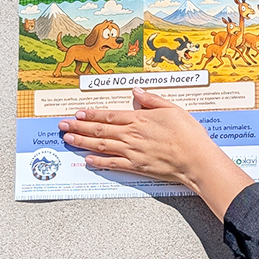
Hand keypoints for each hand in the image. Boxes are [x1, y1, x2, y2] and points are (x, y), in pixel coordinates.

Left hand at [58, 88, 252, 219]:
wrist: (196, 160)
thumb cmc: (189, 134)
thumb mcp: (173, 109)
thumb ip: (152, 100)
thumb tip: (136, 91)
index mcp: (139, 119)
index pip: (109, 115)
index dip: (91, 113)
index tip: (78, 112)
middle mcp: (131, 135)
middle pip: (99, 129)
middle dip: (78, 126)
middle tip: (62, 124)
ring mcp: (131, 152)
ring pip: (100, 145)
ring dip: (82, 141)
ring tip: (68, 138)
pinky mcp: (136, 167)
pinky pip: (112, 164)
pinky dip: (97, 162)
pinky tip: (87, 160)